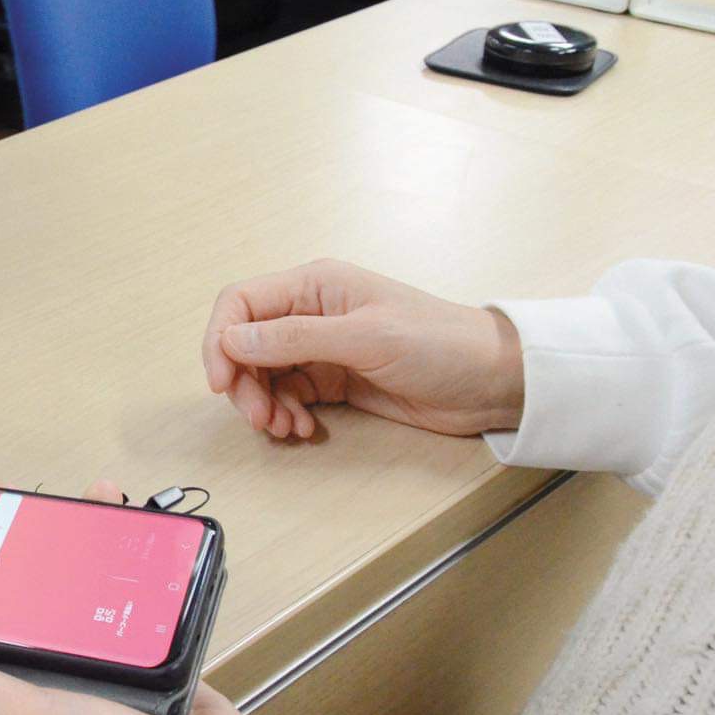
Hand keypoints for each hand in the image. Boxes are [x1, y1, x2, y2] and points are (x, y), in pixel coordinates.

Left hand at [0, 476, 274, 714]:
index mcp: (4, 700)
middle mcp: (49, 682)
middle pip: (20, 600)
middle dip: (17, 549)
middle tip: (19, 499)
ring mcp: (107, 668)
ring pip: (81, 590)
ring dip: (81, 546)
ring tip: (85, 499)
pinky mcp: (157, 657)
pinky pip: (139, 598)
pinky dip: (139, 563)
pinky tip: (141, 528)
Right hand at [201, 259, 524, 439]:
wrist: (494, 381)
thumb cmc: (440, 344)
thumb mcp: (365, 338)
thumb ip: (294, 339)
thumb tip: (232, 340)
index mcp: (315, 285)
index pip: (241, 304)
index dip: (220, 340)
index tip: (221, 383)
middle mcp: (311, 313)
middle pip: (246, 344)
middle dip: (243, 383)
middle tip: (260, 419)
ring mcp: (322, 348)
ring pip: (264, 375)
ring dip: (264, 404)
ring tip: (285, 429)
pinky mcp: (335, 380)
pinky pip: (289, 396)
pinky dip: (286, 415)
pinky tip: (303, 429)